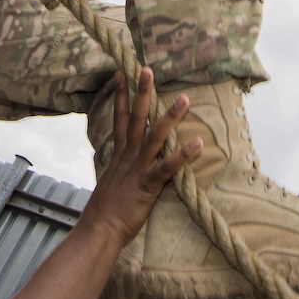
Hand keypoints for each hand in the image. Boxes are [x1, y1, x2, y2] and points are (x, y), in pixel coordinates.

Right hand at [78, 70, 198, 247]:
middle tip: (148, 69)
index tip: (121, 74)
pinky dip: (183, 155)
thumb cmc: (104, 213)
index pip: (119, 119)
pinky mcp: (148, 185)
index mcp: (118, 155)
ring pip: (155, 137)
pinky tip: (199, 143)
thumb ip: (119, 170)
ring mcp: (138, 169)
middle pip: (136, 118)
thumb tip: (123, 166)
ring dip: (170, 117)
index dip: (121, 96)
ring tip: (184, 99)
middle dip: (142, 93)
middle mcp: (128, 157)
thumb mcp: (110, 184)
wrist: (99, 230)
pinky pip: (168, 167)